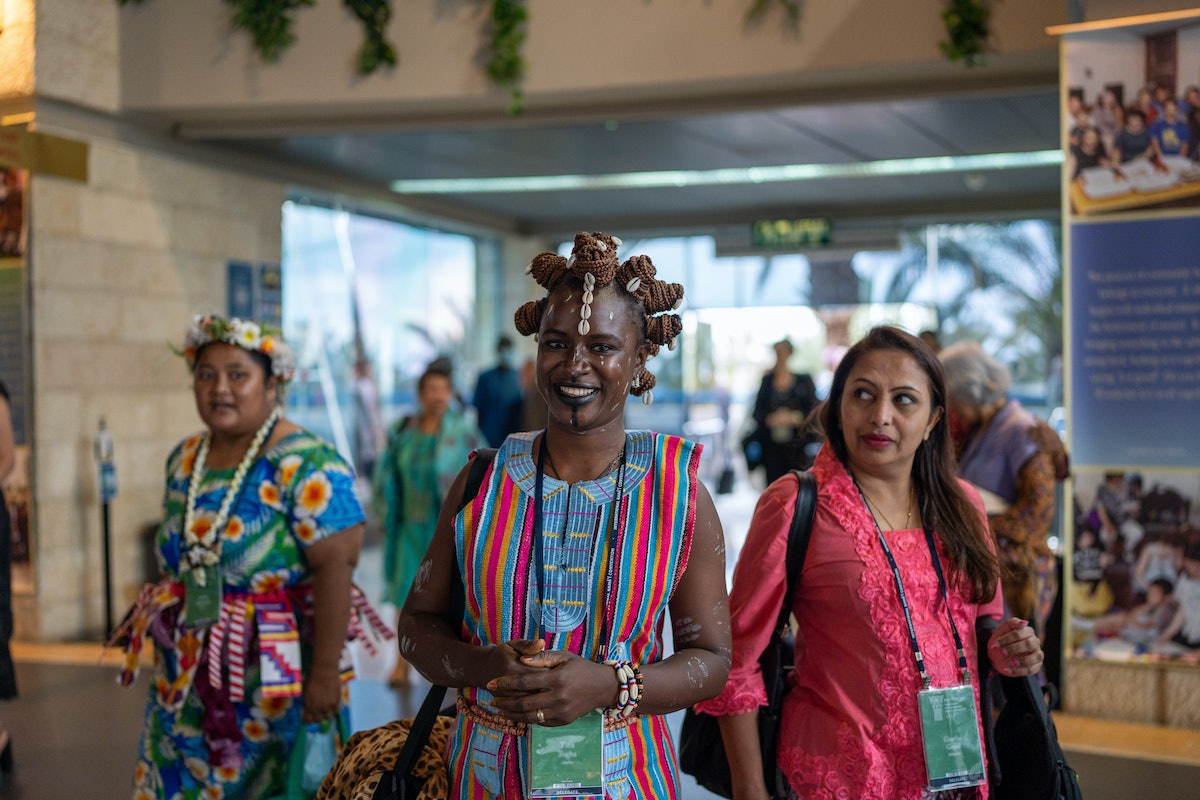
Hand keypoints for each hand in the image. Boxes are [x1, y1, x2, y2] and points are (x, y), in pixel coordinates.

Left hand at [301, 665, 342, 722]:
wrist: (323, 671)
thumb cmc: (313, 678)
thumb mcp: (305, 692)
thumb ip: (306, 702)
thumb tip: (306, 710)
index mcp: (307, 705)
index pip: (308, 719)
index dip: (309, 720)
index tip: (311, 718)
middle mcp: (316, 707)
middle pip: (318, 720)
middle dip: (318, 718)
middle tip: (320, 714)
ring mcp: (326, 705)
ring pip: (327, 716)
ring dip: (327, 714)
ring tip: (327, 709)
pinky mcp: (335, 701)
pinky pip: (336, 711)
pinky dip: (335, 710)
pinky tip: (334, 705)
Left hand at [486, 647, 613, 726]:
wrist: (602, 687)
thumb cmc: (581, 668)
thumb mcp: (564, 657)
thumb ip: (542, 658)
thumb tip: (521, 660)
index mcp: (557, 679)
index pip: (524, 682)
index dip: (505, 683)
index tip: (491, 683)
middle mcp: (558, 697)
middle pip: (523, 703)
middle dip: (504, 702)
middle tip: (492, 700)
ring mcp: (561, 711)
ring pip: (530, 716)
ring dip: (512, 714)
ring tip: (500, 710)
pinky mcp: (563, 721)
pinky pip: (540, 722)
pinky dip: (526, 719)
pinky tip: (517, 714)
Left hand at [987, 618, 1043, 676]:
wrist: (998, 655)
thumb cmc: (1001, 640)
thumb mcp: (1002, 631)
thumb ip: (1012, 623)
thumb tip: (1025, 622)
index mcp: (1027, 631)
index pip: (1019, 633)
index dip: (1006, 639)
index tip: (994, 645)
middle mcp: (1035, 642)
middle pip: (1028, 644)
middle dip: (1013, 649)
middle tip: (1000, 652)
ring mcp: (1037, 654)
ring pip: (1035, 657)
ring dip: (1022, 661)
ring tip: (1009, 663)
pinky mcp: (1036, 666)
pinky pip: (1030, 669)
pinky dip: (1018, 671)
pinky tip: (1006, 670)